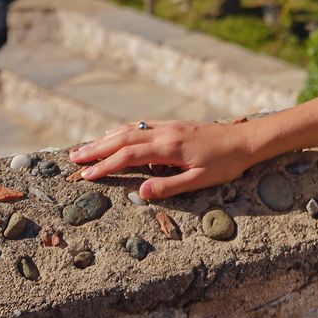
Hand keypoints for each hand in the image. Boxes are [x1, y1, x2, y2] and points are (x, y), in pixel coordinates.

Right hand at [67, 118, 257, 201]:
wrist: (246, 140)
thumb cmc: (225, 164)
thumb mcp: (200, 180)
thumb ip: (170, 186)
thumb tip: (141, 193)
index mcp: (168, 147)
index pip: (127, 156)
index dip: (104, 166)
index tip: (84, 176)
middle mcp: (164, 132)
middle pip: (121, 138)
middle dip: (95, 149)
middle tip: (71, 158)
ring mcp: (169, 126)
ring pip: (129, 128)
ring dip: (105, 138)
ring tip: (85, 147)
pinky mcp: (175, 124)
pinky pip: (142, 124)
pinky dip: (123, 129)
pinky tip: (116, 134)